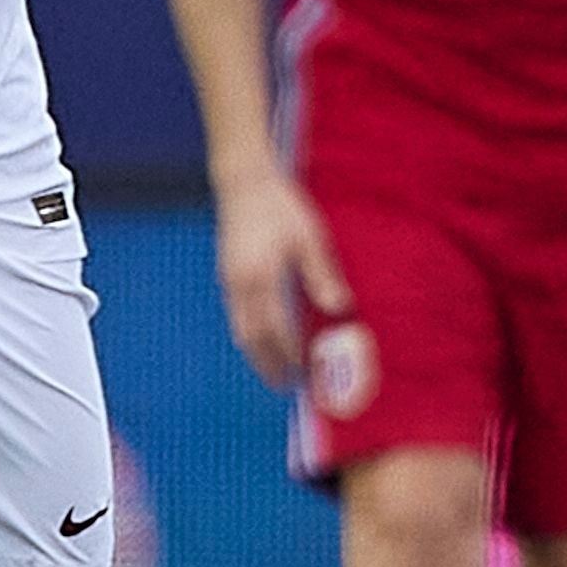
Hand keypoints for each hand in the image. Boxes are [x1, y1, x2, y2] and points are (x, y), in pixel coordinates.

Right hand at [213, 165, 350, 390]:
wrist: (244, 181)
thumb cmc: (280, 205)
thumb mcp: (309, 237)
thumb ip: (322, 275)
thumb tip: (339, 309)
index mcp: (261, 277)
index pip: (274, 329)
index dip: (287, 354)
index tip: (302, 373)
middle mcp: (239, 284)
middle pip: (250, 338)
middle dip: (266, 364)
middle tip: (283, 385)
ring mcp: (229, 280)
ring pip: (240, 328)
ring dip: (256, 352)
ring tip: (274, 369)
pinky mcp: (227, 274)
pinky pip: (236, 315)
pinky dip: (250, 333)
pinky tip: (264, 338)